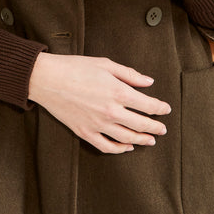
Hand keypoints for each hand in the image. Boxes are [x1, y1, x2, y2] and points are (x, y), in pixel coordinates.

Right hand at [28, 52, 170, 154]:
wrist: (47, 79)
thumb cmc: (75, 68)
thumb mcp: (105, 64)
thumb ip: (130, 74)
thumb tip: (149, 82)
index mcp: (118, 92)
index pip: (148, 106)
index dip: (160, 109)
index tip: (166, 110)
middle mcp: (111, 112)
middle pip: (141, 125)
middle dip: (155, 128)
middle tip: (163, 129)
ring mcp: (98, 125)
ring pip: (127, 139)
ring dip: (142, 141)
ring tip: (150, 141)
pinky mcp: (85, 132)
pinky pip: (106, 146)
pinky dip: (119, 150)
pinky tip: (127, 148)